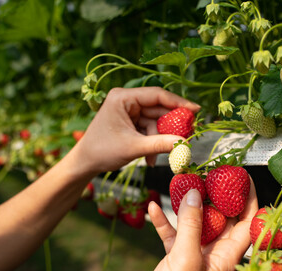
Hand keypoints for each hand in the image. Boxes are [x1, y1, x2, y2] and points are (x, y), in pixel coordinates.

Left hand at [72, 87, 199, 174]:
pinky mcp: (130, 123)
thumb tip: (184, 143)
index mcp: (123, 97)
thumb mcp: (133, 148)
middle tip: (185, 137)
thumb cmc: (102, 151)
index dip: (178, 102)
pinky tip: (149, 159)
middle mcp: (127, 101)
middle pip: (158, 110)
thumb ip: (159, 144)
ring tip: (154, 158)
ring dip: (158, 141)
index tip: (196, 110)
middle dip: (169, 127)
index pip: (157, 95)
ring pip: (155, 123)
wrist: (85, 163)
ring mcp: (129, 112)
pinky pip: (149, 130)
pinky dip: (152, 144)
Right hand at [123, 180, 257, 270]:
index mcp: (226, 257)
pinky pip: (173, 233)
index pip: (247, 222)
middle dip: (216, 195)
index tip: (243, 176)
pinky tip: (152, 208)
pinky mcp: (175, 258)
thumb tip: (196, 193)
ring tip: (181, 182)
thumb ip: (192, 225)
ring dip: (188, 204)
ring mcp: (194, 255)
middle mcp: (214, 254)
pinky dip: (165, 221)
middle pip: (221, 218)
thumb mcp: (185, 260)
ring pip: (196, 222)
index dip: (249, 198)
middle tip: (208, 173)